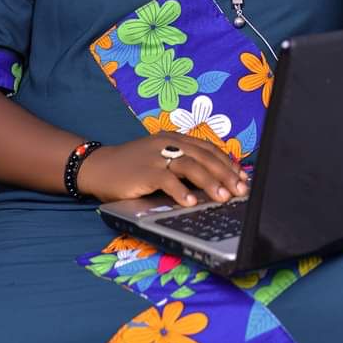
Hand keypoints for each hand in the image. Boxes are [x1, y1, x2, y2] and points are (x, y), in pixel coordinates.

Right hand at [77, 132, 248, 206]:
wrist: (99, 166)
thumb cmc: (132, 166)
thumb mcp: (161, 158)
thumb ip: (183, 164)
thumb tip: (213, 181)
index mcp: (175, 139)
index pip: (208, 149)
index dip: (227, 163)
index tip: (243, 178)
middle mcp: (169, 144)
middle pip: (204, 157)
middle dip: (226, 174)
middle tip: (241, 190)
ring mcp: (156, 156)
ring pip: (190, 166)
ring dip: (210, 182)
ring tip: (223, 198)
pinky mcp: (144, 171)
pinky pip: (166, 180)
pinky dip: (181, 191)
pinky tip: (191, 202)